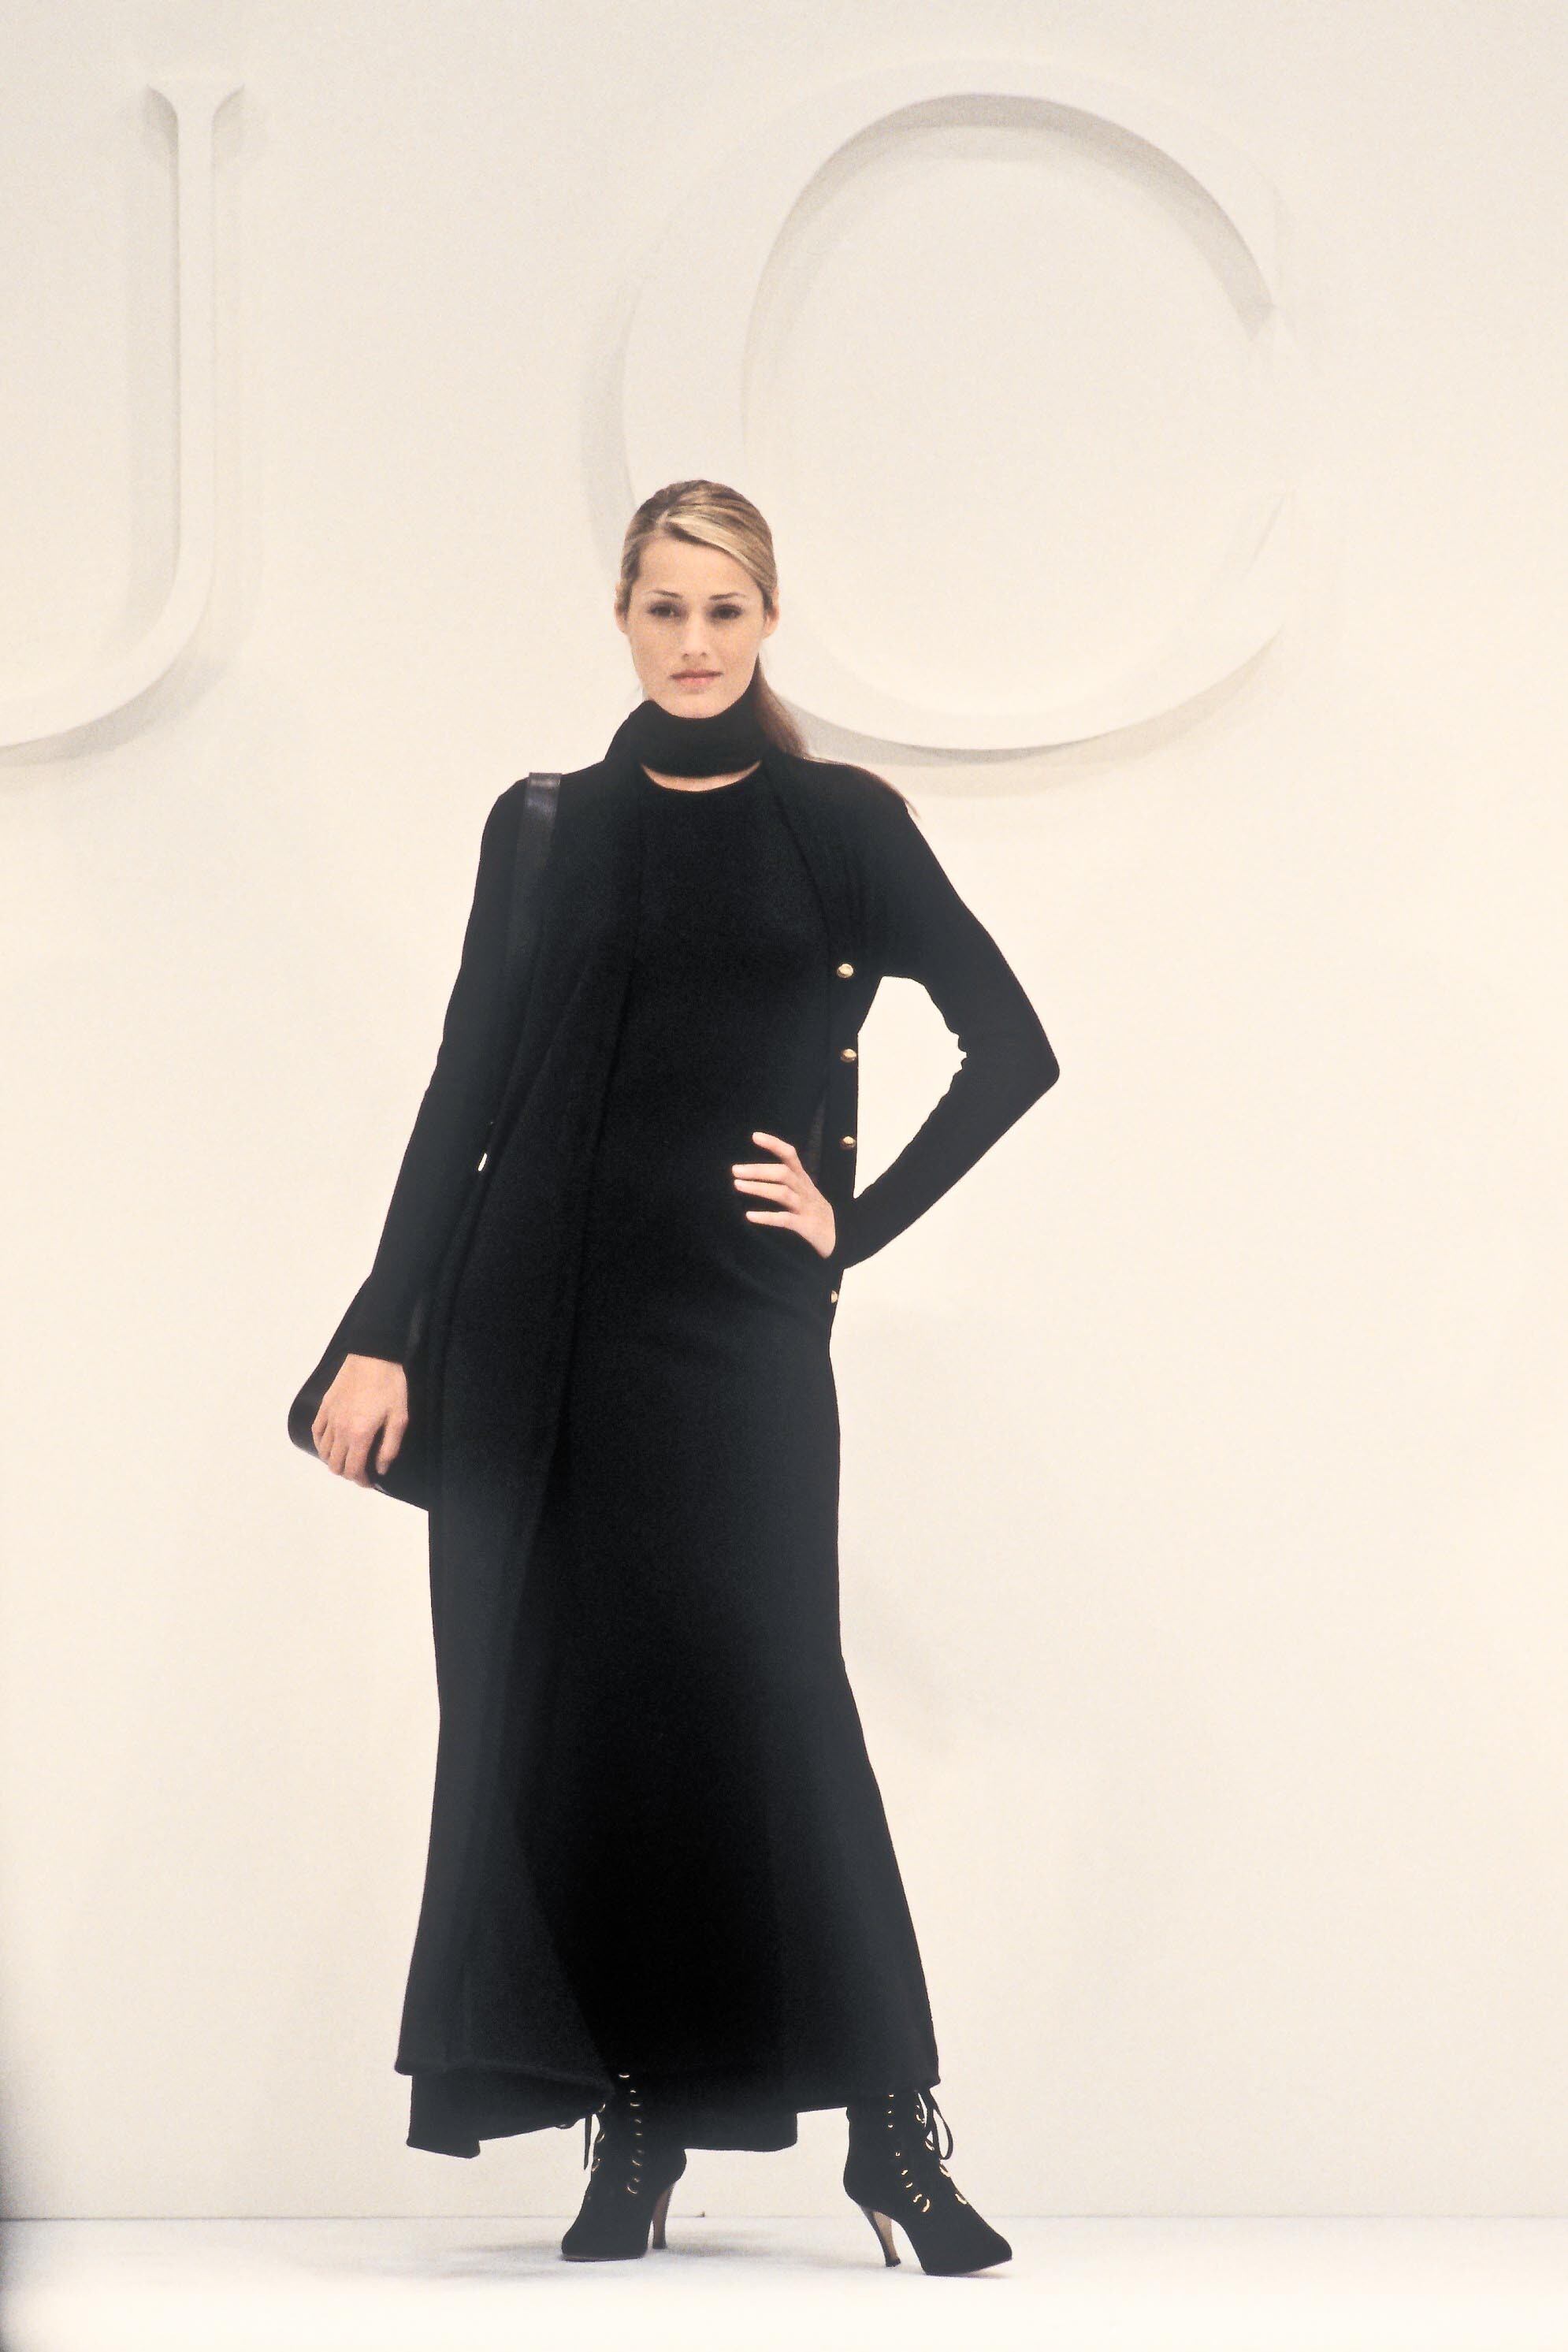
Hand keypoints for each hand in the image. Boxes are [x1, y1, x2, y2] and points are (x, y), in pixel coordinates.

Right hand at [313, 1354, 409, 1486]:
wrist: (374, 1357)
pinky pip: (316, 1433)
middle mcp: (340, 1430)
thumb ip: (389, 1448)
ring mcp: (329, 1418)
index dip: (360, 1481)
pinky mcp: (324, 1406)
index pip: (353, 1470)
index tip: (369, 1481)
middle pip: (335, 1465)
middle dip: (348, 1474)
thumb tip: (380, 1469)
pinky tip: (330, 1446)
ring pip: (324, 1452)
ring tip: (348, 1459)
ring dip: (334, 1461)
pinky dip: (321, 1445)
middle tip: (361, 1471)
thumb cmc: (390, 1387)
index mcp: (359, 1435)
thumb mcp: (399, 1419)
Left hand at [732, 1131, 836, 1259]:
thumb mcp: (804, 1192)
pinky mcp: (806, 1226)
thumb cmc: (815, 1212)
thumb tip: (757, 1172)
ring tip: (737, 1185)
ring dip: (759, 1188)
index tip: (755, 1136)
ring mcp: (806, 1208)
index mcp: (803, 1180)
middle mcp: (805, 1190)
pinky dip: (767, 1217)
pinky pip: (785, 1220)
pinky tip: (749, 1215)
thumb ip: (787, 1181)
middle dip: (758, 1170)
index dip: (774, 1144)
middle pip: (783, 1173)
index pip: (790, 1155)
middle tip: (735, 1170)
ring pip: (783, 1193)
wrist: (841, 1237)